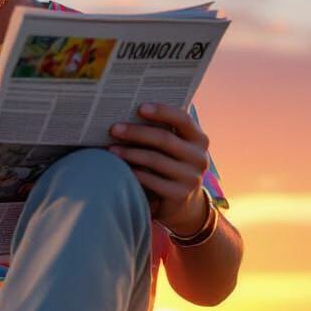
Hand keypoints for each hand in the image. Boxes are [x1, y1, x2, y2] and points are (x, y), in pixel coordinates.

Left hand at [107, 103, 211, 234]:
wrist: (181, 203)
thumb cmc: (168, 164)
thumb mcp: (171, 147)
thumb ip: (160, 130)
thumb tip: (127, 110)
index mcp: (198, 139)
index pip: (183, 119)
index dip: (162, 111)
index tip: (140, 107)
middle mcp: (199, 157)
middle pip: (164, 139)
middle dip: (136, 132)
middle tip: (114, 129)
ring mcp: (191, 178)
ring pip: (155, 160)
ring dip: (130, 153)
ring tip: (111, 149)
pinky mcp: (179, 195)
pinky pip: (152, 181)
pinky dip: (134, 173)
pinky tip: (120, 169)